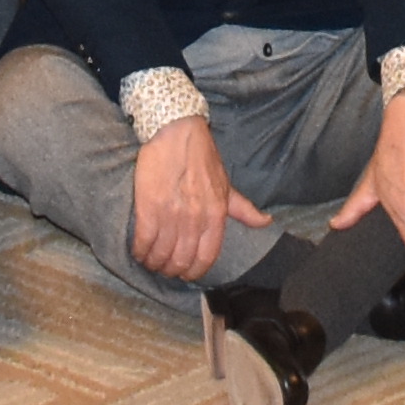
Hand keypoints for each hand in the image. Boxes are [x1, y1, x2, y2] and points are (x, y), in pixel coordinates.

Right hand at [129, 113, 269, 279]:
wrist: (177, 132)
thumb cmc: (202, 158)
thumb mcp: (226, 184)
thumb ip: (244, 208)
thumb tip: (266, 222)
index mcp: (215, 216)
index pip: (206, 258)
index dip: (194, 272)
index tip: (185, 273)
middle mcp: (195, 220)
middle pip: (180, 261)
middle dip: (171, 270)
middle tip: (163, 267)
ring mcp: (171, 215)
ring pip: (161, 255)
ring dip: (153, 262)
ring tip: (149, 259)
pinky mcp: (149, 208)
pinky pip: (143, 241)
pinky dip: (139, 251)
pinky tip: (138, 250)